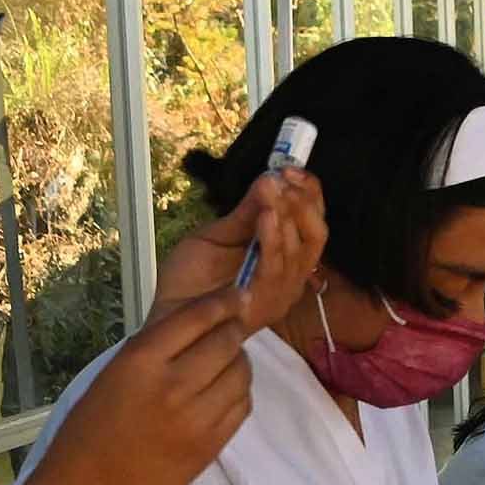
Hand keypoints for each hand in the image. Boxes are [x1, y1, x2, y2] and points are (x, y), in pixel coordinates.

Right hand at [19, 291, 256, 484]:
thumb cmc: (92, 427)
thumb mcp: (113, 372)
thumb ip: (154, 348)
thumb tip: (198, 323)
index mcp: (142, 360)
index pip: (198, 318)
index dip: (224, 302)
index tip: (237, 295)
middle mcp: (173, 385)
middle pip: (226, 342)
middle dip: (235, 330)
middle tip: (234, 327)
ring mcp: (197, 418)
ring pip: (241, 374)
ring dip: (239, 362)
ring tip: (228, 362)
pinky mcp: (211, 445)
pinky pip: (242, 407)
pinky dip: (239, 393)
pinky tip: (226, 391)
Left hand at [153, 168, 328, 330]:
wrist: (168, 315)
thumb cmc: (192, 279)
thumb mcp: (219, 235)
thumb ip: (245, 212)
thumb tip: (270, 178)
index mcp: (285, 258)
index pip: (313, 223)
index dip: (309, 194)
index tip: (289, 168)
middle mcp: (291, 277)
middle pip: (316, 234)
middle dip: (302, 201)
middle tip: (281, 178)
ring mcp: (280, 293)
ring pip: (298, 250)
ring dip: (286, 214)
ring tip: (271, 189)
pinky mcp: (264, 306)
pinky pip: (275, 269)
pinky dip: (272, 240)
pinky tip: (265, 216)